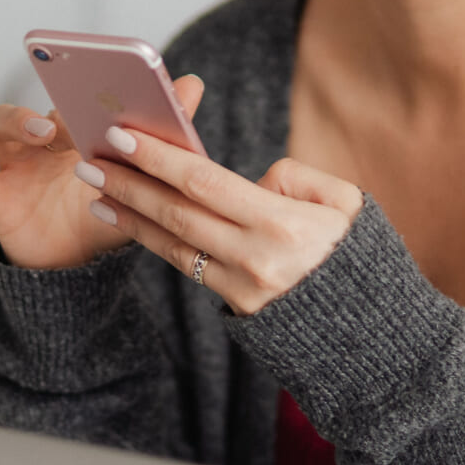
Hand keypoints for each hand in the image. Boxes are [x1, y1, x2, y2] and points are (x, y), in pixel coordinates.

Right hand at [0, 76, 205, 269]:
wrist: (73, 267)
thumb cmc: (103, 214)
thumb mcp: (138, 180)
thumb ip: (163, 133)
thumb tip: (193, 83)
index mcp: (79, 129)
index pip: (77, 94)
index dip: (90, 83)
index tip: (111, 79)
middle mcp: (43, 139)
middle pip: (41, 103)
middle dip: (62, 105)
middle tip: (84, 114)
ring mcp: (14, 164)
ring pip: (0, 123)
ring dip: (18, 120)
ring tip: (43, 130)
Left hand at [69, 123, 362, 315]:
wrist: (372, 328)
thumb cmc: (357, 252)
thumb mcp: (346, 202)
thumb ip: (297, 177)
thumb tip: (254, 179)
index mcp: (283, 225)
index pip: (207, 183)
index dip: (162, 159)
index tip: (125, 136)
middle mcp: (256, 258)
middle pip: (179, 212)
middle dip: (131, 182)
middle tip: (91, 156)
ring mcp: (242, 286)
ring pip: (173, 242)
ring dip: (130, 213)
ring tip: (96, 187)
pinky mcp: (235, 306)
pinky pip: (185, 264)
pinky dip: (151, 239)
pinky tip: (127, 219)